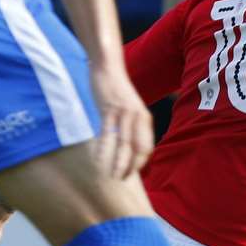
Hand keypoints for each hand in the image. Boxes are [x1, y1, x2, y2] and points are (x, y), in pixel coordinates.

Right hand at [91, 62, 154, 179]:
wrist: (108, 67)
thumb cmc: (117, 90)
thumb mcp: (130, 108)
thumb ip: (132, 125)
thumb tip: (129, 147)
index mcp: (145, 118)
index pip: (147, 146)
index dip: (140, 162)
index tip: (131, 173)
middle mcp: (137, 117)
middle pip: (137, 148)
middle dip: (130, 166)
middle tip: (122, 179)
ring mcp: (123, 113)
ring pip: (123, 143)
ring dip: (118, 162)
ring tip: (112, 176)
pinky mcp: (108, 109)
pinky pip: (106, 133)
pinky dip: (103, 149)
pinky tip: (98, 159)